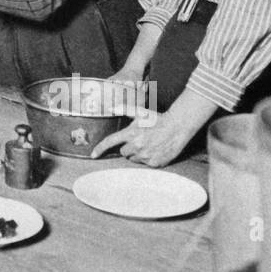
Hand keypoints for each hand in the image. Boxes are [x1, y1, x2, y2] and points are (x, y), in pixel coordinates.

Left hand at [90, 91, 215, 165]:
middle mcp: (136, 146)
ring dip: (137, 153)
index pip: (110, 142)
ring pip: (134, 159)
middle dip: (128, 147)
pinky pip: (145, 164)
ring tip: (148, 144)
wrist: (177, 127)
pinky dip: (148, 158)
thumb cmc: (158, 119)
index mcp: (131, 133)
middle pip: (123, 152)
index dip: (100, 149)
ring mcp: (146, 156)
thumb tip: (111, 107)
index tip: (93, 155)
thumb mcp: (141, 112)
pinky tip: (155, 150)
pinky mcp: (154, 163)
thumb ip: (125, 109)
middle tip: (139, 140)